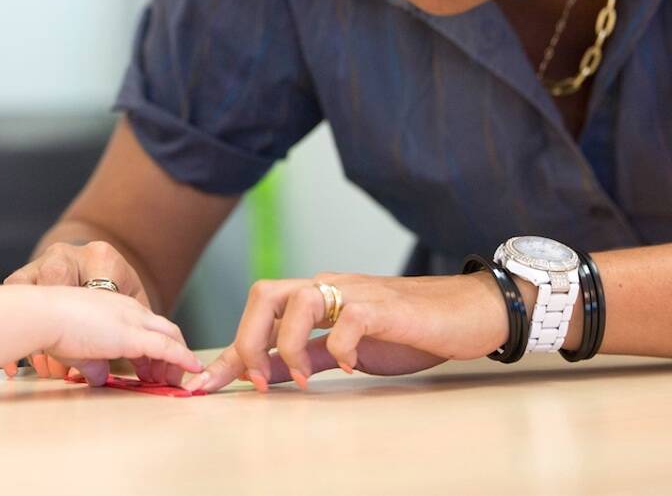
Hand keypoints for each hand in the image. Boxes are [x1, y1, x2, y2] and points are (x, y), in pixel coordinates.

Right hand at [32, 287, 201, 387]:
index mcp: (117, 307)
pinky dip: (183, 358)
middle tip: (169, 378)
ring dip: (177, 360)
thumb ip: (92, 363)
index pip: (147, 325)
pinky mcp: (133, 336)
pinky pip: (167, 348)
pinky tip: (193, 367)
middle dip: (172, 354)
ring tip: (177, 381)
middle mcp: (130, 310)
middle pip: (165, 330)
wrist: (44, 315)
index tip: (154, 369)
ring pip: (170, 338)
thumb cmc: (53, 328)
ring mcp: (134, 321)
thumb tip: (99, 378)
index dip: (155, 348)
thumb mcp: (77, 350)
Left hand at [193, 271, 507, 392]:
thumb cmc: (411, 328)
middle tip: (258, 382)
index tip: (203, 384)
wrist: (469, 312)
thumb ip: (309, 356)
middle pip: (264, 293)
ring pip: (296, 299)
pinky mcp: (385, 307)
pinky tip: (350, 367)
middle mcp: (330, 287)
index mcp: (318, 297)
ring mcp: (356, 293)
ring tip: (299, 379)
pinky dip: (339, 348)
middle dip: (247, 340)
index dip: (227, 349)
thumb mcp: (349, 347)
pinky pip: (347, 319)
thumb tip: (267, 374)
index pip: (259, 313)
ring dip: (286, 345)